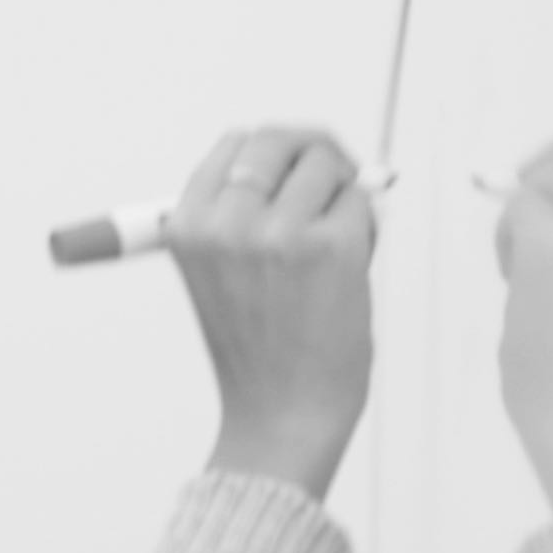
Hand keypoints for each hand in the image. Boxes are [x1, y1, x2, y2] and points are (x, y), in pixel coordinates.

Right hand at [166, 127, 376, 498]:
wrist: (282, 414)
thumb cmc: (258, 346)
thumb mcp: (215, 270)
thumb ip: (242, 210)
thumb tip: (316, 152)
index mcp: (186, 225)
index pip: (236, 143)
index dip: (274, 154)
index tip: (295, 175)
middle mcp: (225, 222)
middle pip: (280, 138)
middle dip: (314, 156)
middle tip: (334, 187)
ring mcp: (278, 232)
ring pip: (327, 165)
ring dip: (342, 194)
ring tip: (336, 244)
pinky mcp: (332, 247)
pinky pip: (362, 202)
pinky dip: (366, 227)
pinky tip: (352, 268)